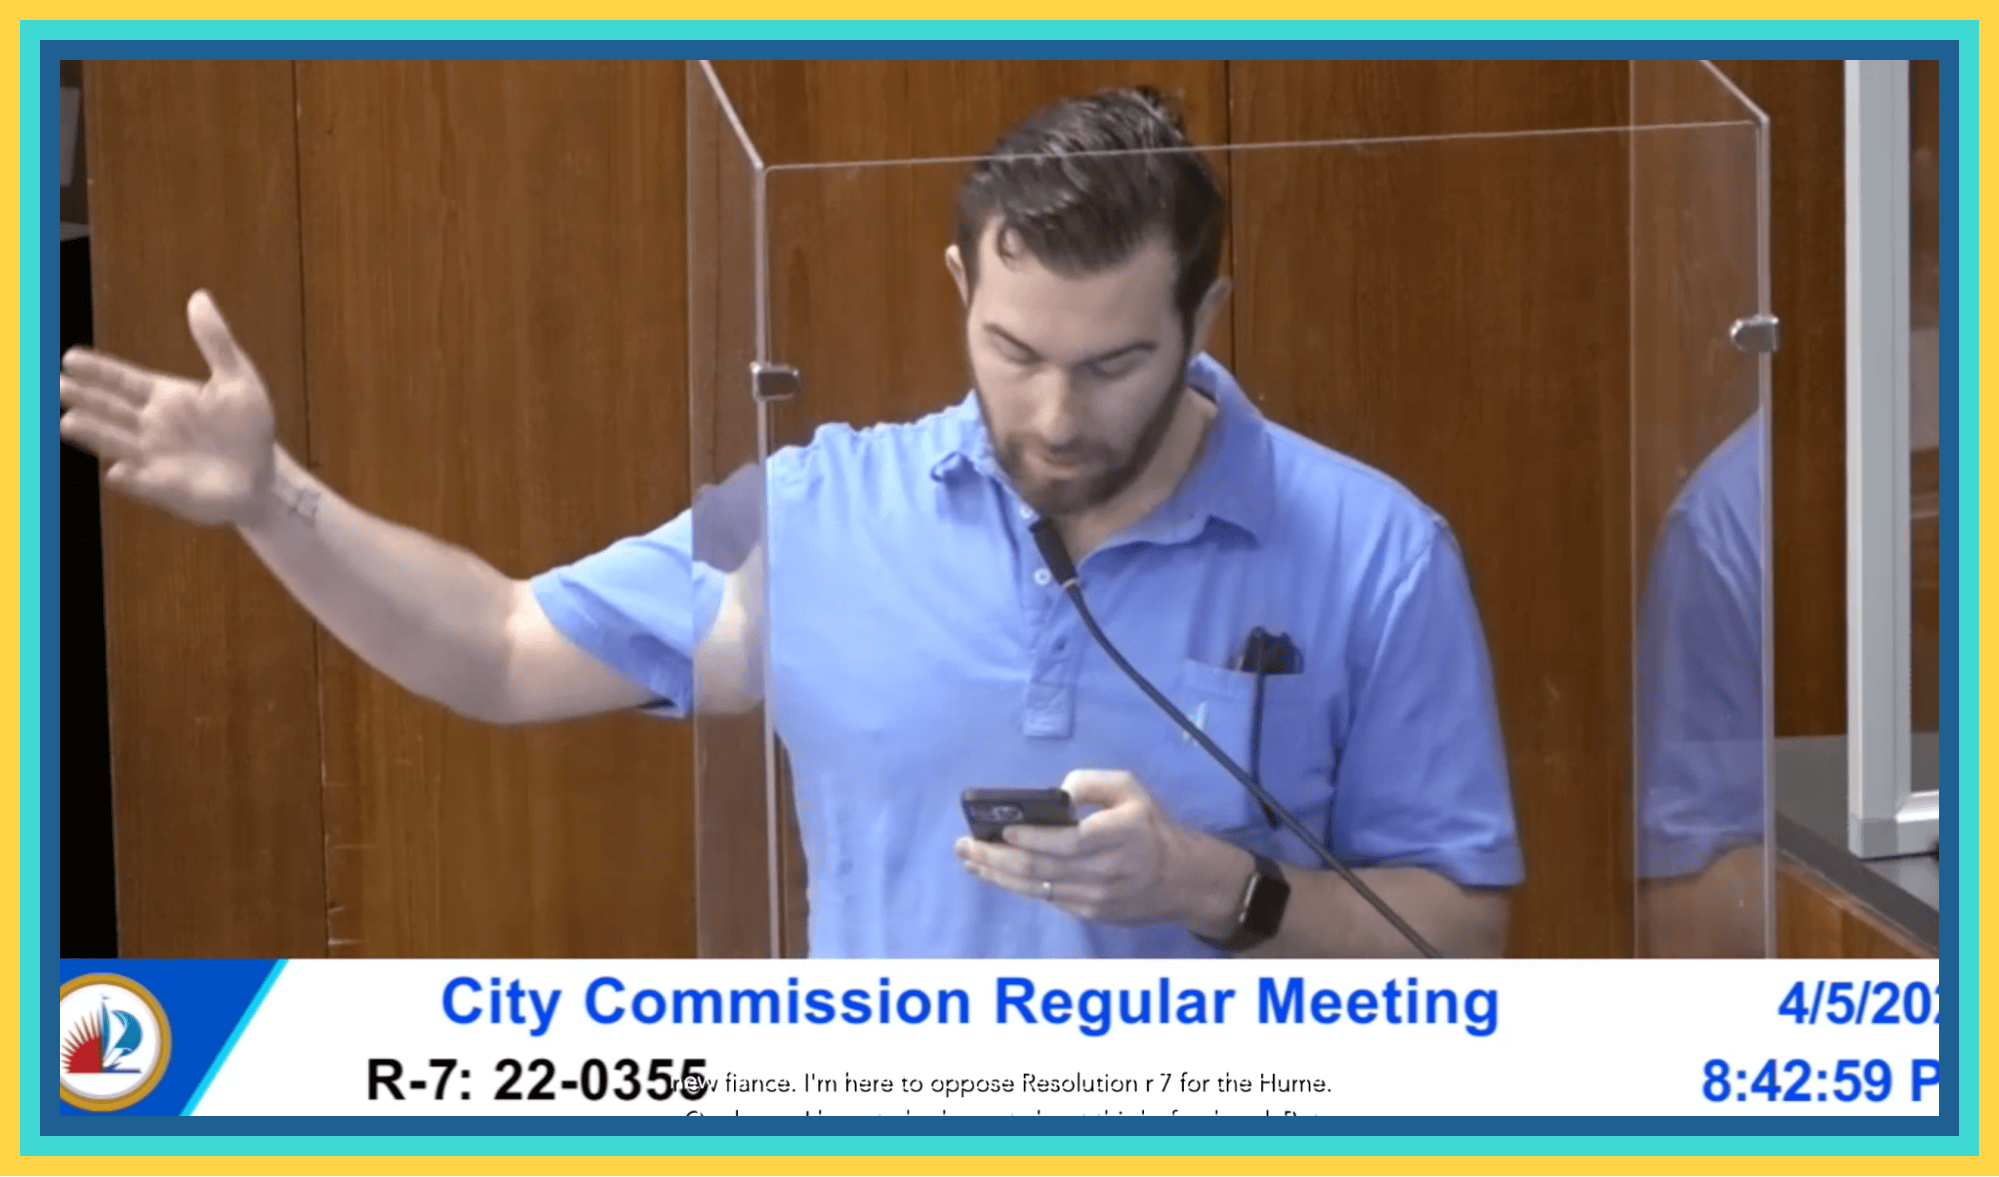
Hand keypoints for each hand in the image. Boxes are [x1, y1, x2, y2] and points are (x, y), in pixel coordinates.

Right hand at [59, 290, 277, 525]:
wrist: (262, 477)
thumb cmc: (248, 428)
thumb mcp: (239, 380)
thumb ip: (216, 342)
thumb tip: (199, 296)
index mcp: (165, 397)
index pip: (122, 380)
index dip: (98, 369)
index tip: (70, 358)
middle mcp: (150, 426)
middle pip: (109, 408)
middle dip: (83, 397)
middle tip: (57, 385)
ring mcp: (153, 457)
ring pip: (115, 442)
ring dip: (94, 434)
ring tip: (68, 422)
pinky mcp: (163, 487)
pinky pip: (141, 482)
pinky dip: (130, 478)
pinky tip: (118, 471)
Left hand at [954, 769, 1247, 929]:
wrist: (1180, 880)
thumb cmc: (1150, 827)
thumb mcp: (1131, 789)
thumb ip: (1093, 782)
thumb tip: (1056, 792)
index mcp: (1119, 835)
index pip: (1069, 842)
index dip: (1032, 838)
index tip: (1002, 829)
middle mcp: (1106, 871)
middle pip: (1041, 868)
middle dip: (995, 857)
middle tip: (964, 845)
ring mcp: (1095, 898)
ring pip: (1035, 888)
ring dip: (996, 874)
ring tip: (969, 860)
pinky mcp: (1088, 913)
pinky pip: (1045, 898)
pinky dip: (1014, 885)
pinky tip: (993, 873)